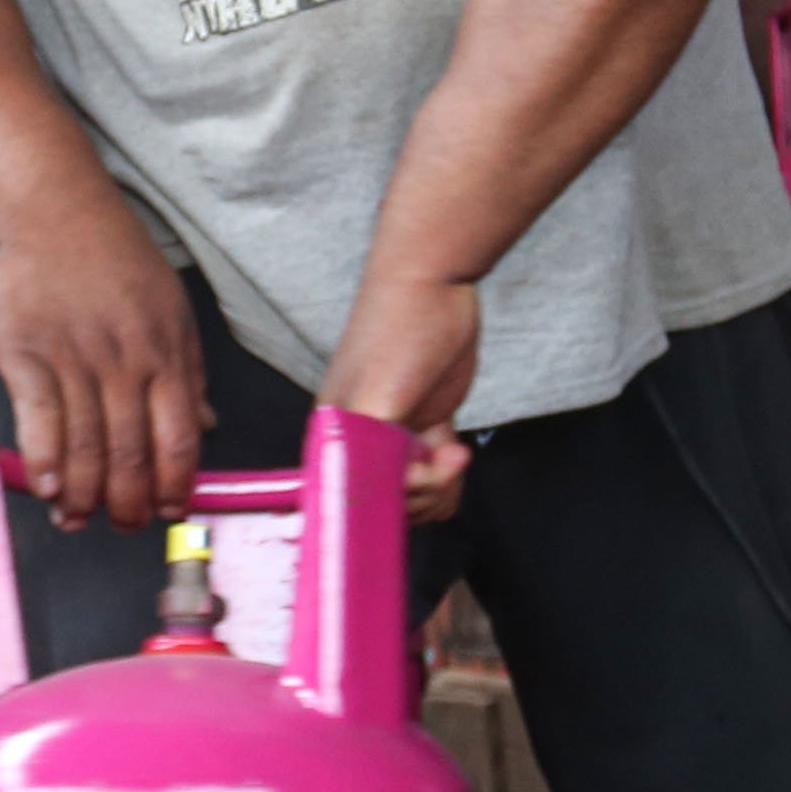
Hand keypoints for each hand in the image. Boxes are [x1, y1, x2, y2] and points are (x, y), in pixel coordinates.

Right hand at [0, 197, 206, 529]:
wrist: (55, 211)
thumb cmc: (117, 264)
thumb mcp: (172, 312)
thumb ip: (188, 374)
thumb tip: (207, 429)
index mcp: (166, 354)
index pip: (179, 438)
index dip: (175, 485)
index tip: (169, 512)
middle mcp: (124, 361)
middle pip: (131, 453)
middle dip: (128, 504)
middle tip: (121, 525)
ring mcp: (74, 357)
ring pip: (84, 445)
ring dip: (82, 494)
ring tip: (77, 518)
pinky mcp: (26, 351)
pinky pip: (39, 418)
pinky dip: (42, 461)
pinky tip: (44, 487)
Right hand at [321, 265, 482, 523]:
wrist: (435, 285)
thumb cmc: (395, 331)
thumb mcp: (374, 397)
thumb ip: (367, 451)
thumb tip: (374, 496)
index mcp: (334, 438)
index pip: (350, 500)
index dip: (385, 506)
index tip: (416, 483)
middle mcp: (359, 443)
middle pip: (388, 504)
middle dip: (422, 494)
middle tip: (446, 460)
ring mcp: (394, 436)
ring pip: (416, 494)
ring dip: (440, 487)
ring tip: (455, 454)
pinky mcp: (425, 427)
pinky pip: (435, 475)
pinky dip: (449, 475)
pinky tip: (456, 446)